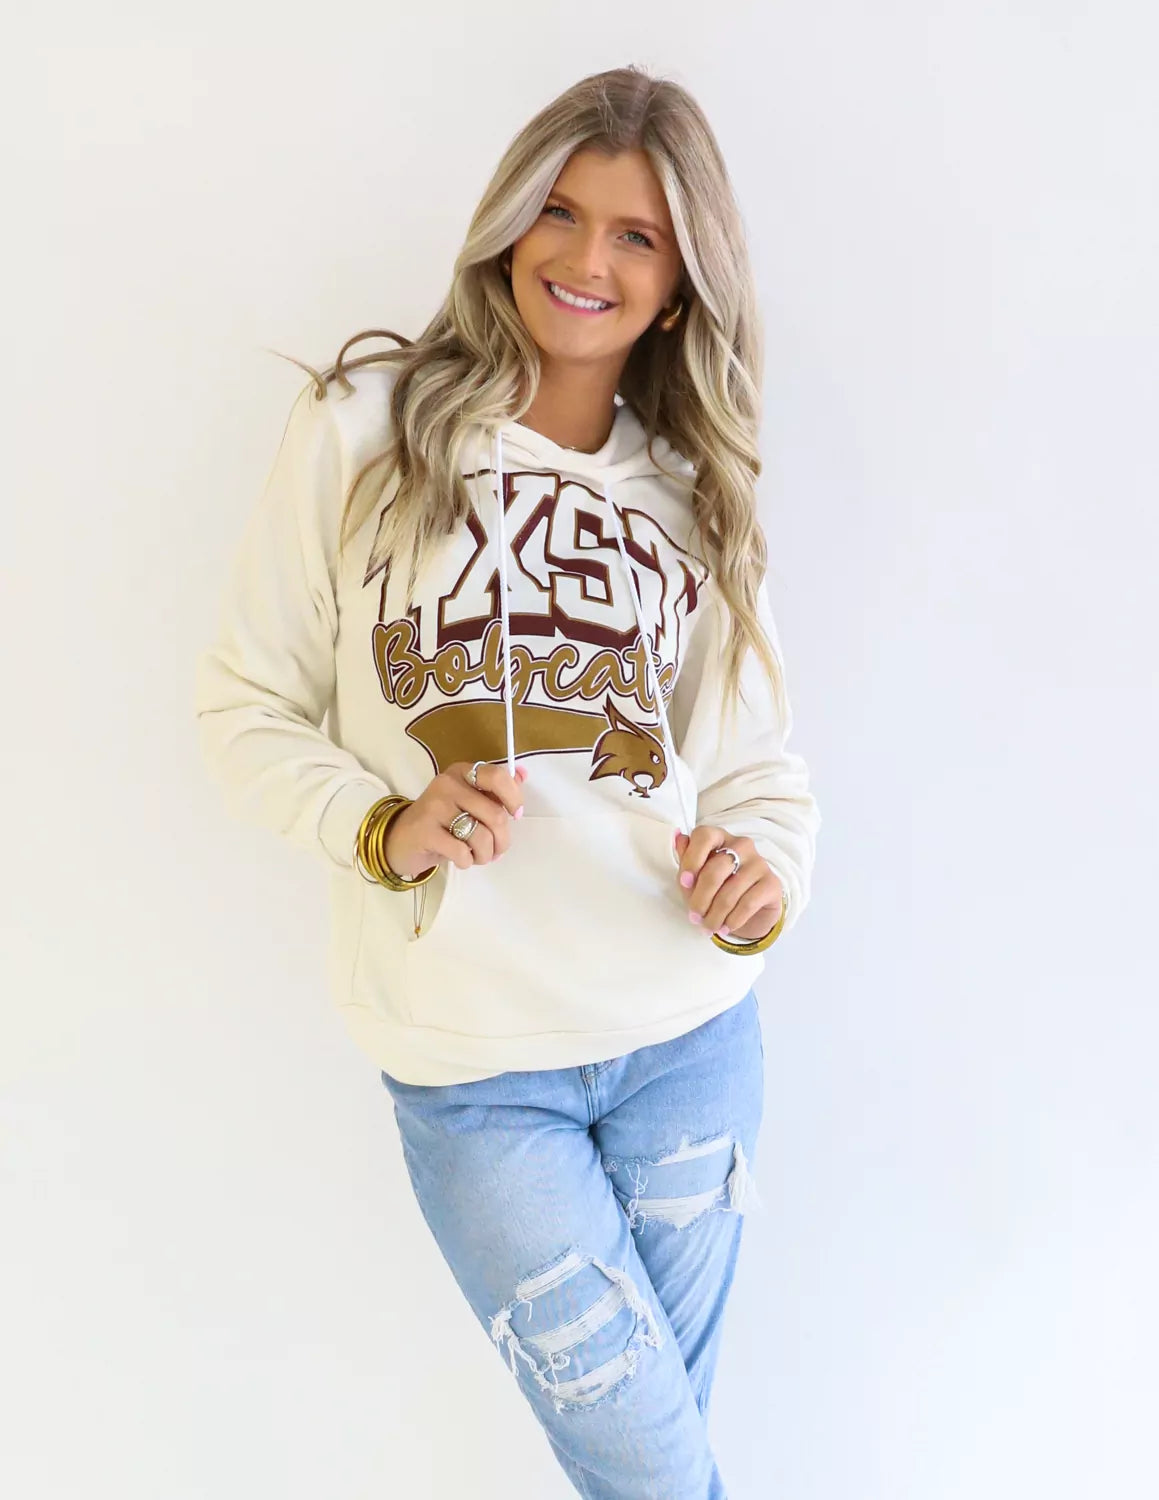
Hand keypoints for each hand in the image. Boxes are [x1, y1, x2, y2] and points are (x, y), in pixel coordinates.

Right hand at [385, 761, 527, 877]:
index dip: (514, 798)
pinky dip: (467, 861)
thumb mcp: (468, 801)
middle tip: (496, 851)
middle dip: (502, 840)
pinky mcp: (425, 831)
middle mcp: (447, 784)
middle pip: (495, 814)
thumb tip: (523, 774)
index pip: (498, 777)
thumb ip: (495, 789)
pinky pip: (462, 852)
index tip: (515, 815)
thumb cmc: (441, 821)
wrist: (400, 840)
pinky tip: (460, 859)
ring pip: (481, 836)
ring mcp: (434, 807)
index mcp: (462, 773)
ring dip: (485, 854)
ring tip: (477, 856)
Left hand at [674, 827, 783, 941]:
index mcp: (719, 838)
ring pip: (730, 891)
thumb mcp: (696, 879)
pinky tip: (725, 928)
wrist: (750, 911)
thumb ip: (686, 862)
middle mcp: (741, 845)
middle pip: (715, 870)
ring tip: (708, 927)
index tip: (684, 882)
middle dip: (700, 899)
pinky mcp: (772, 883)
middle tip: (694, 917)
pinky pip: (748, 904)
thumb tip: (678, 838)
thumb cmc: (716, 890)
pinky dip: (732, 920)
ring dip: (715, 915)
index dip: (691, 859)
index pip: (704, 836)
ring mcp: (759, 863)